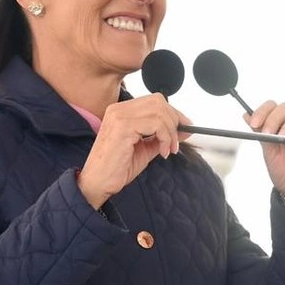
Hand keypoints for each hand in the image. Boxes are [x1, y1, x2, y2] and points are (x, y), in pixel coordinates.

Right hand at [77, 94, 191, 208]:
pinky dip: (165, 138)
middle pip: (159, 102)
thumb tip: (184, 129)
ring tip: (168, 150)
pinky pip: (155, 124)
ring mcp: (119, 116)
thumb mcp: (145, 148)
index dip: (173, 113)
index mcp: (121, 111)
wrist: (99, 183)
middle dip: (174, 121)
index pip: (155, 101)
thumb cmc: (117, 168)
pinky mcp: (123, 127)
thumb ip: (162, 136)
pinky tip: (162, 152)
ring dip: (170, 132)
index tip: (185, 127)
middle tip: (175, 142)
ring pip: (159, 112)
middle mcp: (118, 109)